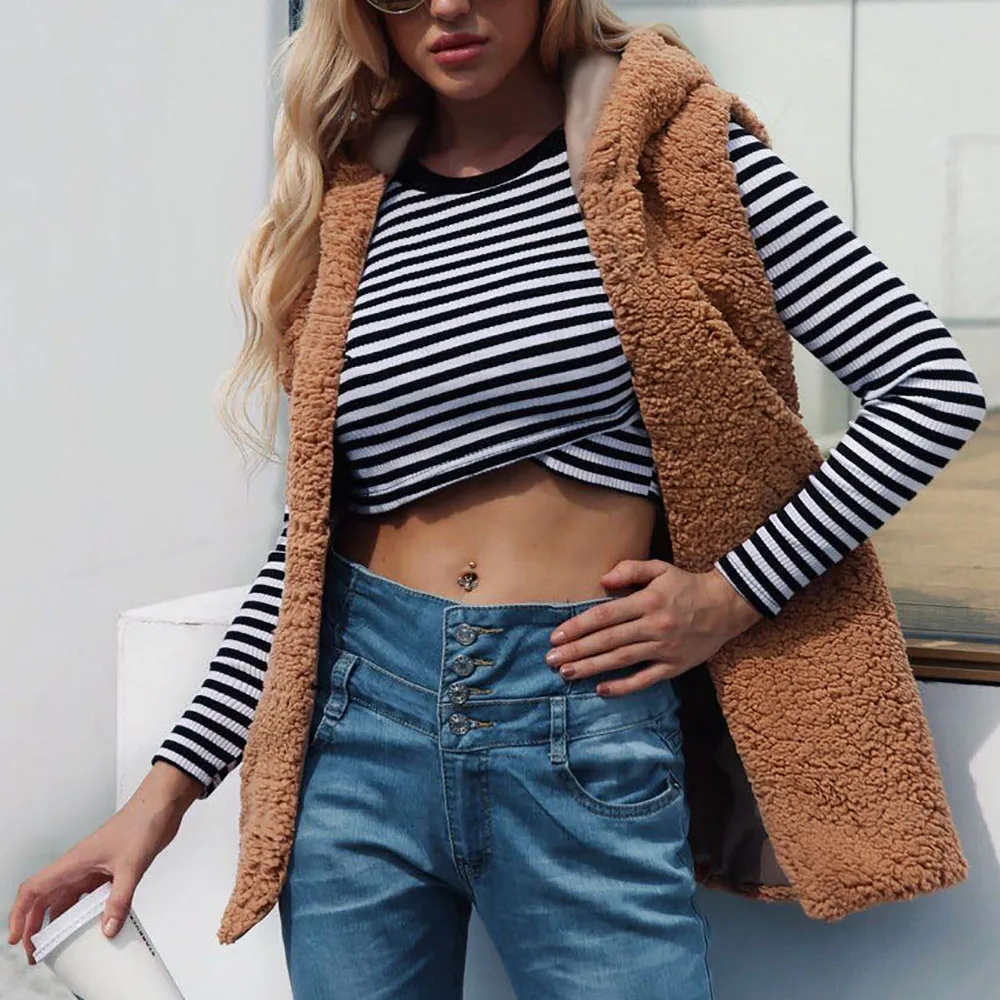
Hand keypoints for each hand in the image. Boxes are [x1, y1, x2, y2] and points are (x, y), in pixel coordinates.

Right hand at [7, 766, 194, 964]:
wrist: (162, 805)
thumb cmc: (141, 822)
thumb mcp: (130, 865)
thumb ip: (119, 899)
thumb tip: (108, 930)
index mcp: (74, 862)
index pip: (34, 889)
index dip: (19, 914)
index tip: (15, 938)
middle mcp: (79, 867)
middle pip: (46, 900)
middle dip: (36, 927)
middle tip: (37, 953)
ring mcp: (94, 869)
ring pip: (69, 900)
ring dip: (63, 922)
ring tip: (63, 947)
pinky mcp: (110, 871)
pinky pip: (91, 897)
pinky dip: (89, 913)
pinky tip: (96, 926)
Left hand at [545, 559, 763, 696]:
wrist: (725, 606)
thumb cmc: (685, 586)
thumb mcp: (660, 568)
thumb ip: (630, 570)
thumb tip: (602, 579)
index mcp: (647, 601)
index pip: (605, 615)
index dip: (578, 626)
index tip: (556, 636)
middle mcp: (654, 625)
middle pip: (608, 640)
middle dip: (577, 650)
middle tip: (552, 659)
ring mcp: (664, 648)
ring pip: (622, 660)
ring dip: (592, 668)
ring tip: (567, 673)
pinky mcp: (675, 666)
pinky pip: (646, 679)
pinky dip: (623, 686)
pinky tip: (602, 689)